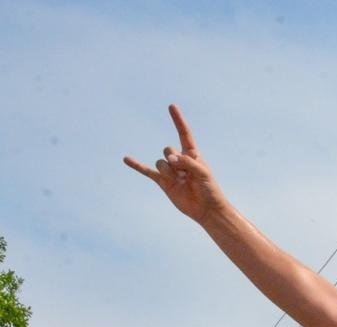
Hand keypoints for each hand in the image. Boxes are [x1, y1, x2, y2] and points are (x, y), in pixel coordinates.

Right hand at [123, 104, 225, 222]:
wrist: (206, 210)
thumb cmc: (210, 190)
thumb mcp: (203, 173)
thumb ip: (187, 163)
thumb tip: (169, 159)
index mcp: (192, 155)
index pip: (184, 134)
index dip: (178, 120)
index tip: (171, 106)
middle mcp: (180, 160)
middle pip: (167, 150)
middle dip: (173, 160)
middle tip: (184, 174)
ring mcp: (171, 171)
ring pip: (160, 162)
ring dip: (168, 171)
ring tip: (180, 182)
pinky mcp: (163, 182)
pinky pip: (147, 172)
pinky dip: (137, 165)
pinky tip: (126, 159)